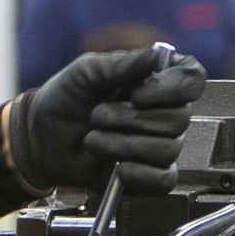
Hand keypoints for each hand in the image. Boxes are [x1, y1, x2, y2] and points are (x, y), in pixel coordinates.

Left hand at [8, 47, 207, 194]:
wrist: (42, 138)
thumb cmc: (65, 99)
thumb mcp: (87, 71)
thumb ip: (122, 64)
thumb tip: (156, 55)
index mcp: (157, 80)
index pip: (192, 79)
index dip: (173, 88)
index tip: (138, 93)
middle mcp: (165, 111)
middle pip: (179, 119)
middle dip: (132, 119)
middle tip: (98, 115)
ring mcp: (159, 144)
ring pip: (167, 149)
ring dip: (123, 145)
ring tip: (94, 138)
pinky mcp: (150, 175)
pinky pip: (164, 180)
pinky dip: (139, 174)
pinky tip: (116, 168)